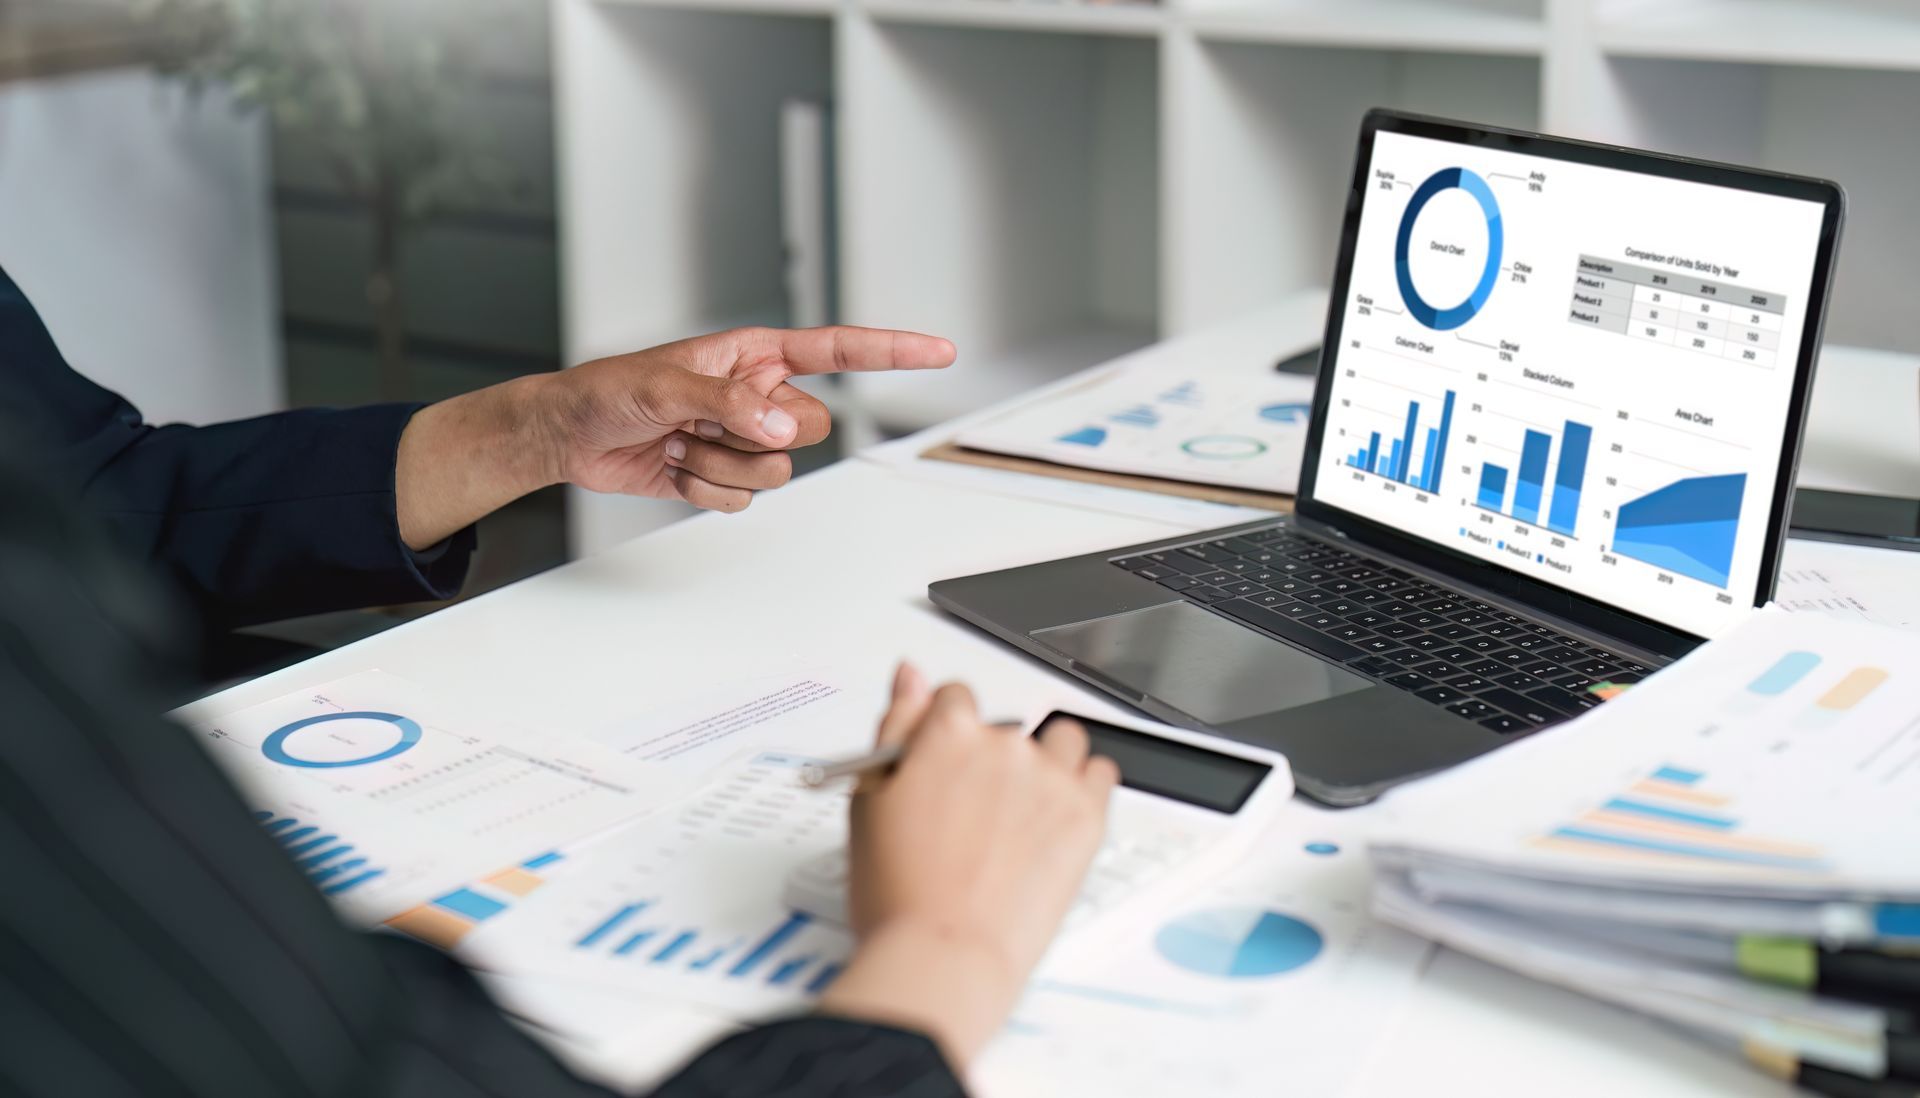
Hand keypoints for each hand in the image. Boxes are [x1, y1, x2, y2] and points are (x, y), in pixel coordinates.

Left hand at [543, 326, 953, 512]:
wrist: (570, 435)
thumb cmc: (609, 391)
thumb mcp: (666, 386)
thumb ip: (730, 402)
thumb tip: (780, 426)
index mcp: (754, 355)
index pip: (837, 350)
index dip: (891, 351)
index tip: (939, 351)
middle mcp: (758, 395)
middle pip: (810, 429)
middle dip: (759, 434)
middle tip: (706, 423)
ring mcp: (742, 438)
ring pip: (779, 471)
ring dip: (723, 466)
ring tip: (679, 444)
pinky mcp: (723, 475)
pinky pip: (746, 500)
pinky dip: (706, 490)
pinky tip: (672, 466)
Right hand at [817, 664, 1117, 1067]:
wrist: (944, 954)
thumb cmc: (898, 892)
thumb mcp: (870, 799)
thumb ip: (896, 725)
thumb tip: (909, 674)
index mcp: (946, 733)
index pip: (955, 697)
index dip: (946, 735)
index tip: (947, 766)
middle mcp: (1003, 744)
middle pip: (1007, 728)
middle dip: (993, 761)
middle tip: (974, 817)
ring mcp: (1050, 778)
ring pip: (1062, 740)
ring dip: (1048, 762)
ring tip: (1024, 814)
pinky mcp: (1086, 815)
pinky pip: (1102, 772)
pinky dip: (1085, 787)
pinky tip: (1058, 819)